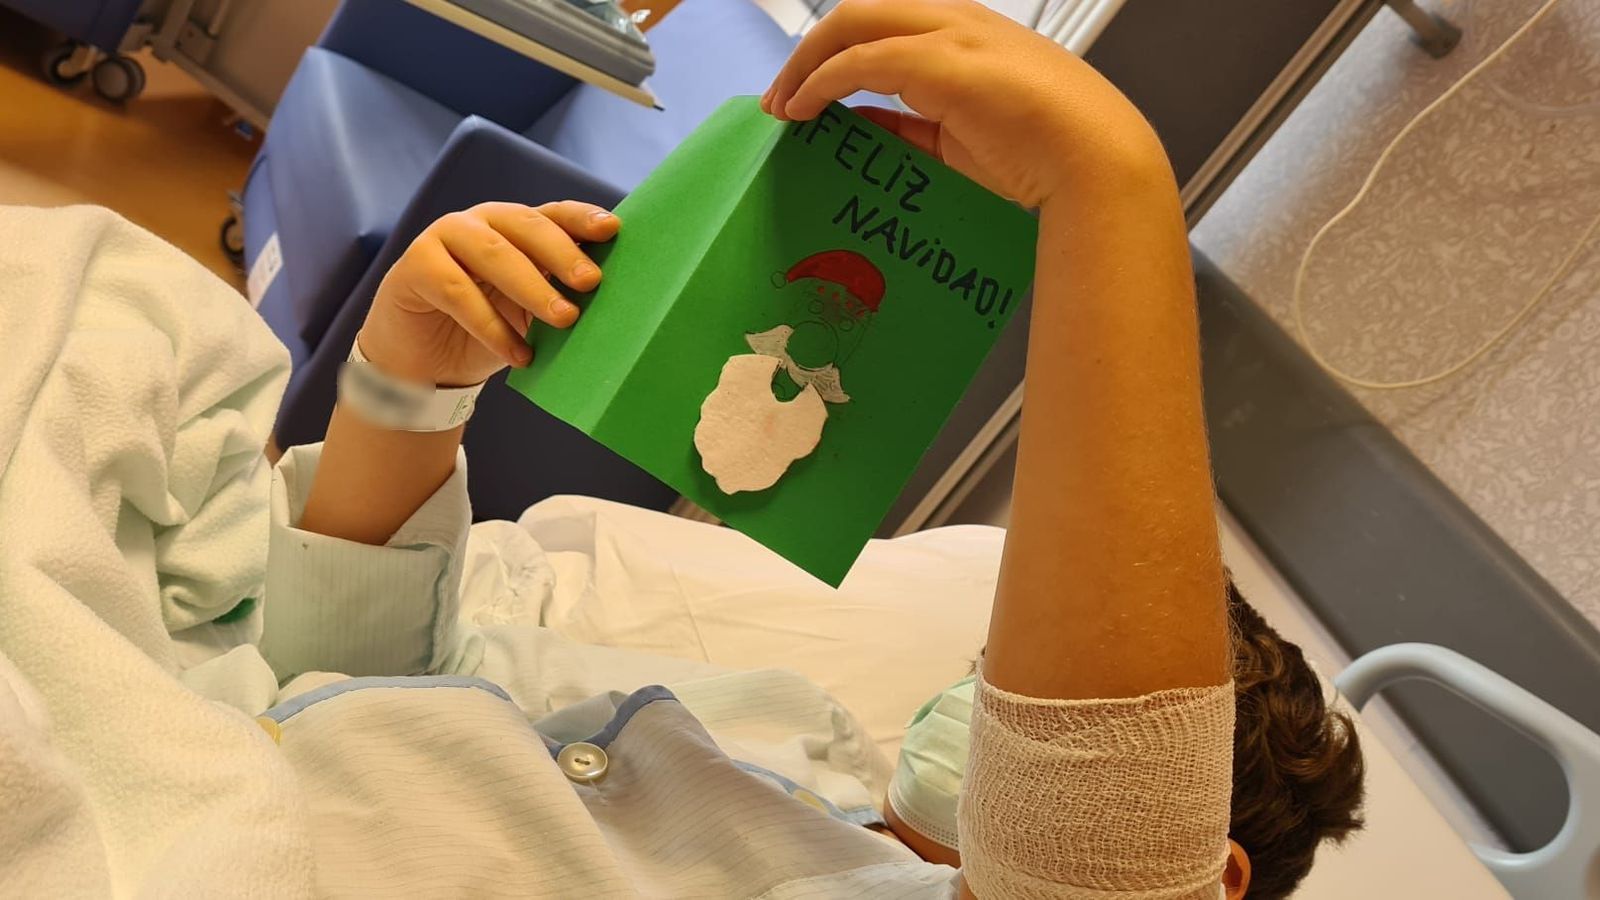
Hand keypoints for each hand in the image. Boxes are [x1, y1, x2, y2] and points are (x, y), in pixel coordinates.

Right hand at [357, 201, 619, 387]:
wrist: (424, 367)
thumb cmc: (486, 332)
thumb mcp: (530, 315)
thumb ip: (559, 298)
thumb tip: (609, 305)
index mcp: (516, 227)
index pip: (553, 213)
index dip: (581, 218)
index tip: (612, 231)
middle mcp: (481, 222)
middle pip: (526, 226)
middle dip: (562, 253)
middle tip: (591, 283)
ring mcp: (444, 237)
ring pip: (494, 253)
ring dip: (532, 288)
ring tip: (564, 319)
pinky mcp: (415, 265)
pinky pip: (457, 292)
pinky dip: (491, 327)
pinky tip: (519, 355)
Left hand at [761, 0, 1165, 207]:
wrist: (1094, 158)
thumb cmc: (1047, 152)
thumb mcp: (964, 136)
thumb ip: (915, 125)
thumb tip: (865, 128)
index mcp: (967, 31)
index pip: (887, 24)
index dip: (838, 53)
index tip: (807, 91)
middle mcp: (955, 20)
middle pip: (859, 11)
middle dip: (809, 51)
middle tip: (781, 96)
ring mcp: (947, 34)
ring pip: (852, 24)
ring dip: (805, 64)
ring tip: (781, 104)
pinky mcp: (937, 61)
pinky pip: (858, 60)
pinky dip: (819, 82)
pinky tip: (800, 110)